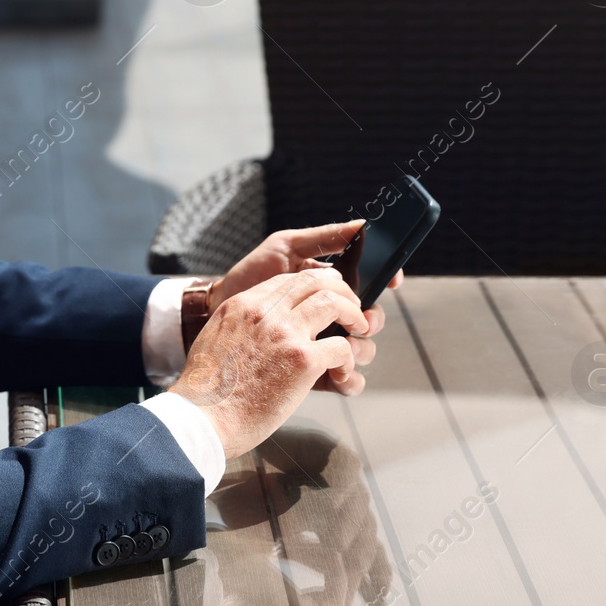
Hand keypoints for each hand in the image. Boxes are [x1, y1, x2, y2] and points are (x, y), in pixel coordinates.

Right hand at [170, 268, 371, 460]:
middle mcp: (265, 312)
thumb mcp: (215, 340)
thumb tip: (257, 332)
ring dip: (354, 316)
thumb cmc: (206, 390)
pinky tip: (342, 373)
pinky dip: (349, 360)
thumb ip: (239, 326)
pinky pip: (342, 347)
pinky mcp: (303, 360)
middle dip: (341, 291)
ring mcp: (286, 334)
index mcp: (243, 305)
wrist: (202, 417)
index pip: (288, 279)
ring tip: (358, 331)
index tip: (326, 298)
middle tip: (351, 309)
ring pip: (335, 303)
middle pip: (315, 280)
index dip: (314, 285)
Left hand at [210, 219, 400, 382]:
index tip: (392, 280)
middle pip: (370, 319)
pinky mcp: (310, 370)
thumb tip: (361, 225)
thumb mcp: (284, 248)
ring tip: (343, 349)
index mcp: (327, 286)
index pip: (370, 284)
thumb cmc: (248, 276)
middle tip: (359, 322)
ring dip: (360, 351)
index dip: (386, 280)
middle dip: (370, 320)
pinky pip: (344, 380)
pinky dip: (349, 380)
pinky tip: (340, 376)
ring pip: (361, 351)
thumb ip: (323, 238)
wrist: (213, 314)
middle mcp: (329, 315)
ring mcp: (320, 343)